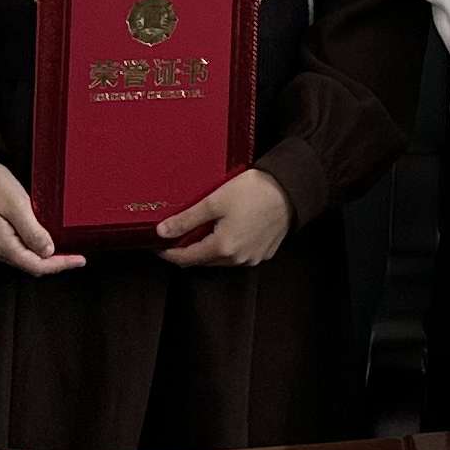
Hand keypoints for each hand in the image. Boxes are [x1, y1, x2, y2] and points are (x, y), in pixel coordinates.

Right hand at [0, 155, 85, 276]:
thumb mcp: (17, 205)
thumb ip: (33, 231)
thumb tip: (48, 252)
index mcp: (1, 245)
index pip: (36, 266)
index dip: (60, 265)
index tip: (79, 260)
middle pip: (30, 265)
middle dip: (53, 263)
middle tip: (74, 255)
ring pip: (22, 259)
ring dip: (42, 256)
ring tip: (62, 248)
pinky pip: (14, 249)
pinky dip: (30, 248)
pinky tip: (40, 239)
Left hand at [161, 166, 292, 268]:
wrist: (291, 189)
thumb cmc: (255, 192)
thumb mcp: (214, 201)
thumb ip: (186, 219)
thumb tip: (162, 232)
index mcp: (223, 248)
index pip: (185, 259)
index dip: (168, 252)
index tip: (157, 244)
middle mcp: (237, 259)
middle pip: (203, 260)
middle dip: (188, 249)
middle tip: (177, 233)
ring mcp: (252, 258)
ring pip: (220, 259)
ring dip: (208, 247)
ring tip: (202, 227)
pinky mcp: (263, 252)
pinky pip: (238, 254)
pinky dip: (227, 246)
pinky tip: (227, 228)